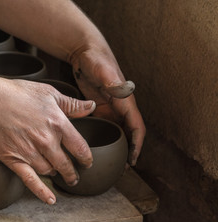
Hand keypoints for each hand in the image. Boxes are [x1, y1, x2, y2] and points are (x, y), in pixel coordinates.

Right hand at [0, 78, 95, 204]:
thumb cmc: (18, 94)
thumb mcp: (49, 93)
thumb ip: (72, 104)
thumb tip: (91, 106)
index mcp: (58, 124)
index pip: (80, 148)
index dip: (86, 158)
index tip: (87, 162)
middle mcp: (46, 141)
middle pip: (66, 164)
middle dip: (73, 172)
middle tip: (74, 175)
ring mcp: (30, 152)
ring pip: (50, 171)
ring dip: (55, 173)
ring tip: (56, 172)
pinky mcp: (14, 159)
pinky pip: (31, 180)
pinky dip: (42, 192)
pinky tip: (50, 199)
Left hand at [72, 48, 145, 165]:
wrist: (84, 52)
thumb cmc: (94, 58)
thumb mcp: (102, 69)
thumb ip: (112, 81)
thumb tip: (123, 91)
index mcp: (124, 100)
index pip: (136, 126)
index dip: (137, 144)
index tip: (133, 159)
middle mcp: (119, 106)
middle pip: (128, 133)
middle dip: (128, 150)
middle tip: (122, 168)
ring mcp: (109, 107)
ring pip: (116, 131)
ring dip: (117, 146)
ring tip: (111, 163)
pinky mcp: (98, 107)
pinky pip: (104, 125)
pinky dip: (104, 137)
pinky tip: (96, 147)